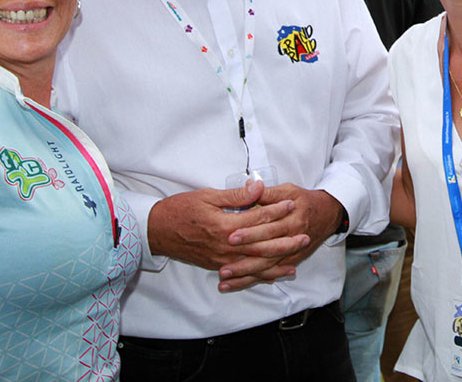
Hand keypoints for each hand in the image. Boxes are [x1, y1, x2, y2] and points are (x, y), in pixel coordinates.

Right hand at [147, 179, 308, 283]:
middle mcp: (226, 246)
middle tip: (305, 233)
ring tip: (297, 254)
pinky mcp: (218, 266)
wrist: (156, 231)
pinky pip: (245, 272)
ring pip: (256, 262)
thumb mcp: (206, 196)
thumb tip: (258, 188)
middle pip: (262, 244)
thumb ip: (235, 195)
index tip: (291, 204)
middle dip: (285, 239)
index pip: (257, 219)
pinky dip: (262, 274)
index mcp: (224, 226)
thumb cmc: (180, 210)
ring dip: (279, 259)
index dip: (276, 210)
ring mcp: (222, 259)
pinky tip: (276, 274)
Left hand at [217, 184, 343, 286]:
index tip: (231, 236)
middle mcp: (292, 237)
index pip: (268, 226)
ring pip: (267, 266)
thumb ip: (268, 192)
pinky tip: (238, 284)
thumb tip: (250, 187)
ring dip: (246, 274)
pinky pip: (271, 273)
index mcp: (291, 217)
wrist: (327, 214)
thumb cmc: (304, 201)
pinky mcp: (291, 260)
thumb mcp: (288, 191)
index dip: (250, 232)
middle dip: (244, 260)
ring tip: (225, 279)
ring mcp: (292, 252)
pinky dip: (255, 279)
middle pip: (267, 250)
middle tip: (224, 266)